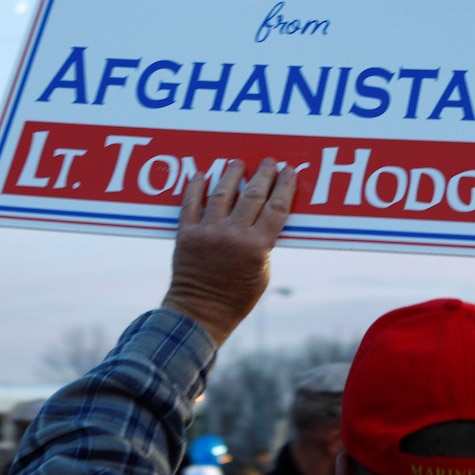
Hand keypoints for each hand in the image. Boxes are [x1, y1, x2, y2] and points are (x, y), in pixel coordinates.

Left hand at [162, 158, 295, 346]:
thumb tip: (265, 215)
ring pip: (222, 194)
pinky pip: (190, 204)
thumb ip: (264, 244)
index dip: (284, 186)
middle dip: (263, 175)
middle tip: (268, 161)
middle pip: (252, 195)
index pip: (276, 207)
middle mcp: (233, 235)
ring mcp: (208, 233)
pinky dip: (195, 188)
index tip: (288, 171)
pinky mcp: (186, 235)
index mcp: (257, 247)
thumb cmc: (237, 298)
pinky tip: (201, 175)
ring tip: (237, 163)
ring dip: (231, 175)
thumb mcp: (263, 273)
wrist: (200, 313)